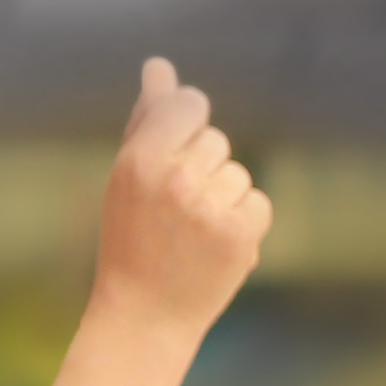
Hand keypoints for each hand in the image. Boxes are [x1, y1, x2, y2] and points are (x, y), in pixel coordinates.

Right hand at [90, 60, 269, 336]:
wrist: (143, 318)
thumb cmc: (130, 243)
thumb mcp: (127, 180)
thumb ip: (147, 120)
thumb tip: (159, 66)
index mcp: (140, 161)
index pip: (191, 104)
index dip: (187, 128)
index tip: (172, 158)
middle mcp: (175, 179)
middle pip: (216, 141)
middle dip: (201, 170)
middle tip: (171, 216)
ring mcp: (210, 207)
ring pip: (238, 173)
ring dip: (222, 199)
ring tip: (191, 236)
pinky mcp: (241, 232)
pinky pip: (258, 202)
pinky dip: (242, 224)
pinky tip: (213, 248)